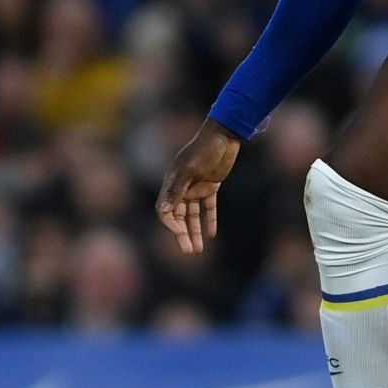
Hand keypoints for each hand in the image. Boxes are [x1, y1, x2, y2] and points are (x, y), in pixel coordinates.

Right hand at [156, 118, 240, 252]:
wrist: (224, 134)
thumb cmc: (204, 148)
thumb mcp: (189, 169)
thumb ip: (176, 189)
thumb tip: (162, 211)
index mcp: (172, 183)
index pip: (165, 210)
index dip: (170, 225)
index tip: (180, 235)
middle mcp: (182, 187)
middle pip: (178, 217)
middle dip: (183, 235)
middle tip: (190, 252)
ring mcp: (196, 187)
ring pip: (193, 216)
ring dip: (195, 232)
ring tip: (198, 250)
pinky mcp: (211, 186)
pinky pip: (208, 208)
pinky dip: (209, 221)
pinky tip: (211, 235)